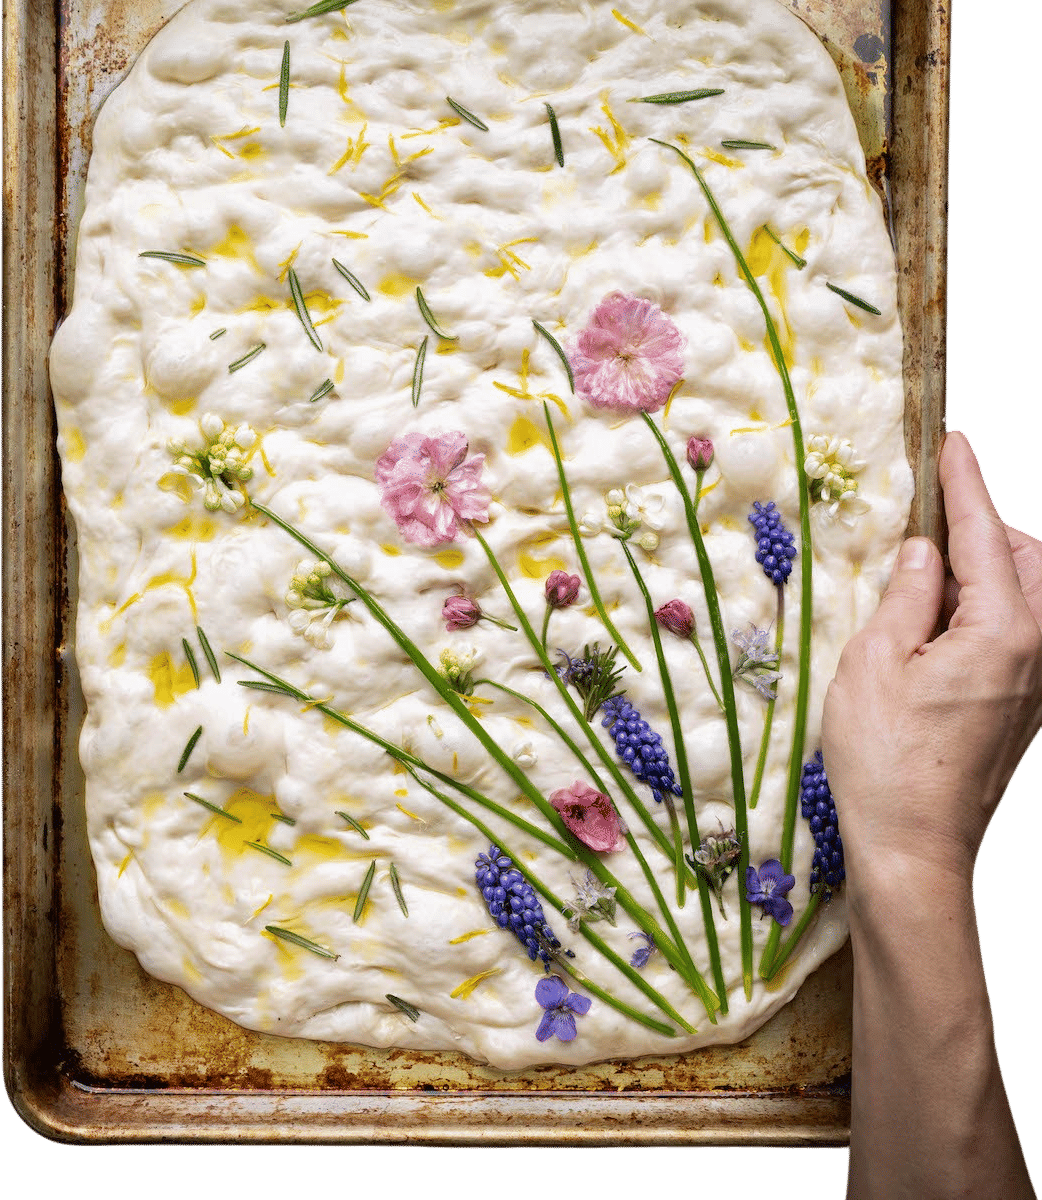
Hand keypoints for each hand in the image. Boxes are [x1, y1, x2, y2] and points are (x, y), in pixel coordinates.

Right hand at [822, 430, 1041, 886]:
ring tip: (930, 581)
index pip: (986, 535)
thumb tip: (923, 551)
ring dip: (990, 572)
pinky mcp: (1026, 711)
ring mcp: (1038, 686)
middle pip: (1030, 560)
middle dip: (988, 528)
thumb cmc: (885, 760)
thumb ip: (906, 595)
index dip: (965, 485)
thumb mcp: (873, 663)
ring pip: (1031, 598)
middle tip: (930, 525)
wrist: (915, 851)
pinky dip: (990, 611)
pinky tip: (943, 628)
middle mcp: (1038, 652)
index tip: (955, 443)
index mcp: (1003, 631)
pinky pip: (1022, 636)